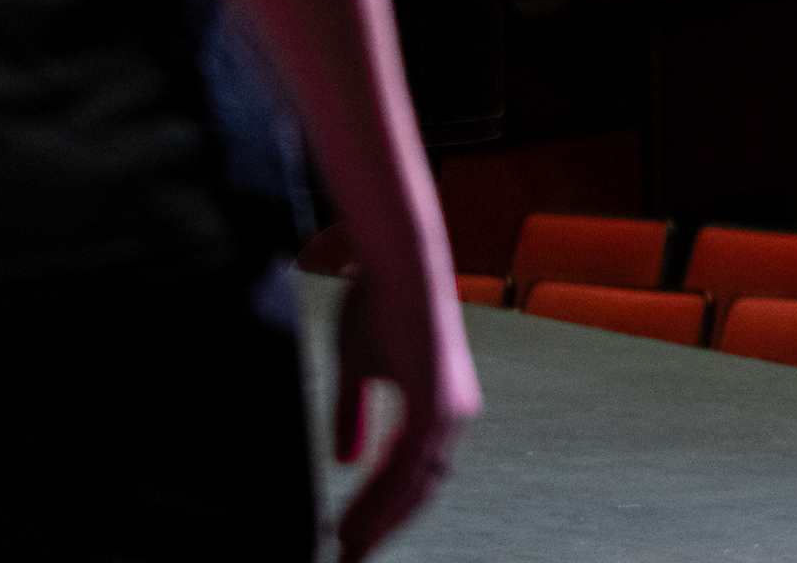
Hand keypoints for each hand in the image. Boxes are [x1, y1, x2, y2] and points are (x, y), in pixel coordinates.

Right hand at [332, 250, 480, 560]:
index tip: (351, 535)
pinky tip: (358, 522)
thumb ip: (353, 416)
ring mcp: (449, 412)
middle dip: (383, 525)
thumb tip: (344, 460)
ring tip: (347, 546)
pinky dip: (381, 500)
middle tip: (350, 555)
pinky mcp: (438, 405)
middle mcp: (452, 415)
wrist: (399, 264)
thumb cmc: (379, 303)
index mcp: (437, 407)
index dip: (383, 508)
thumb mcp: (357, 370)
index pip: (413, 473)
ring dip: (379, 520)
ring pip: (414, 487)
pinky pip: (408, 470)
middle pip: (419, 490)